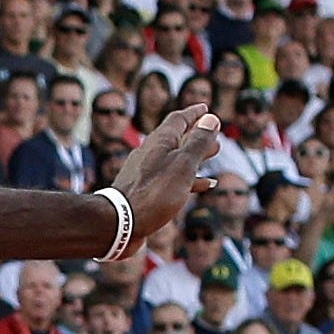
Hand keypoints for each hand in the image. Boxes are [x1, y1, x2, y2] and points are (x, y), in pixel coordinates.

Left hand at [113, 104, 223, 250]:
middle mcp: (149, 154)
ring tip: (212, 155)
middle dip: (197, 136)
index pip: (178, 119)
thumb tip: (211, 119)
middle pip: (177, 139)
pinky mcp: (143, 193)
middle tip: (215, 135)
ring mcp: (144, 174)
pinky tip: (203, 185)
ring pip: (174, 160)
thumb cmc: (153, 193)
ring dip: (194, 157)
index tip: (206, 109)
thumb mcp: (183, 164)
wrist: (118, 224)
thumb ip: (198, 142)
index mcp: (159, 141)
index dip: (194, 114)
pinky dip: (187, 180)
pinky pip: (169, 181)